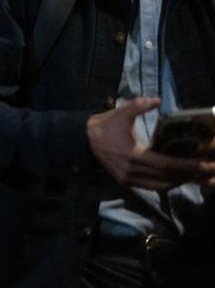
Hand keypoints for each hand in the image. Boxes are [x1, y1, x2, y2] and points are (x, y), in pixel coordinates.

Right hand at [87, 97, 214, 189]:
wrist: (84, 140)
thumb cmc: (106, 125)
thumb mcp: (122, 112)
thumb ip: (140, 105)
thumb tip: (158, 100)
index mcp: (133, 156)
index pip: (167, 165)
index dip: (188, 166)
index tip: (205, 165)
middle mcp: (133, 172)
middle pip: (168, 178)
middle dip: (191, 176)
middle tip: (209, 172)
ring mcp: (129, 179)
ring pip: (162, 186)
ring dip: (181, 182)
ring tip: (199, 177)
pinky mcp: (127, 182)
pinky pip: (153, 187)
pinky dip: (168, 184)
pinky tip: (179, 178)